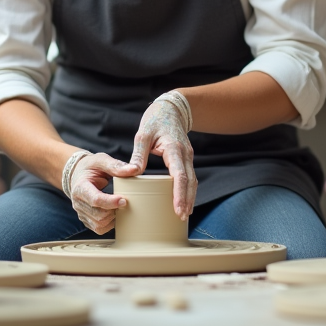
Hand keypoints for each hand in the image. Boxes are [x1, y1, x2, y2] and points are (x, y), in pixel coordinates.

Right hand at [67, 152, 138, 233]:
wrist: (77, 174)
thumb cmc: (90, 167)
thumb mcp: (101, 160)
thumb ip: (115, 165)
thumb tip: (134, 170)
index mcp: (80, 187)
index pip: (95, 200)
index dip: (111, 202)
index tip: (124, 200)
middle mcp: (78, 202)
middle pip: (99, 215)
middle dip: (114, 210)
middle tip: (123, 201)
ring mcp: (81, 213)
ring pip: (99, 225)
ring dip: (113, 218)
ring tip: (118, 206)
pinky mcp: (86, 219)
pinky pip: (99, 229)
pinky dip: (109, 224)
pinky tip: (113, 213)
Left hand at [130, 96, 195, 219]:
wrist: (170, 108)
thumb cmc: (155, 119)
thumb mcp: (143, 134)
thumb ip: (138, 154)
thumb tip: (133, 173)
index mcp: (174, 148)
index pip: (180, 175)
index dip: (179, 194)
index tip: (178, 209)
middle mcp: (185, 154)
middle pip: (190, 181)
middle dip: (187, 200)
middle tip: (182, 217)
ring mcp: (187, 156)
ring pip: (192, 180)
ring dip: (190, 197)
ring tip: (184, 214)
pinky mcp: (186, 158)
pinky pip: (189, 176)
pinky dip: (188, 190)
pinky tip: (184, 201)